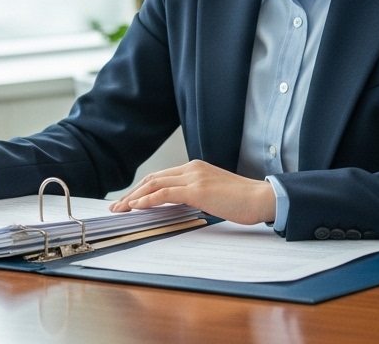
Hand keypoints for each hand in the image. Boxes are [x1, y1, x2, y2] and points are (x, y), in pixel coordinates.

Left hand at [108, 159, 276, 224]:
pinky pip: (165, 194)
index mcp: (195, 168)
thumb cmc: (242, 201)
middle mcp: (191, 168)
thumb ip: (194, 195)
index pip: (160, 177)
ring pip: (154, 184)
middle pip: (153, 178)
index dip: (141, 188)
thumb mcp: (213, 194)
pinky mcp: (197, 190)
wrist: (261, 198)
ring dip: (134, 197)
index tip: (129, 200)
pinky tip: (136, 207)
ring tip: (120, 209)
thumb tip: (176, 207)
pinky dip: (147, 200)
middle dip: (132, 193)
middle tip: (117, 206)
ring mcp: (194, 177)